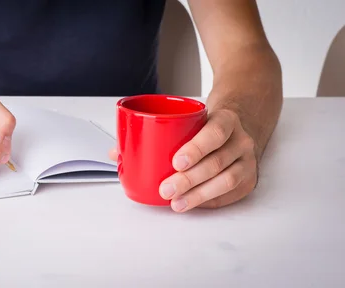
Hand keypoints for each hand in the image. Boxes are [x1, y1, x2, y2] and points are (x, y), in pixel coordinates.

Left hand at [109, 108, 257, 211]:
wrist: (239, 125)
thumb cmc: (205, 125)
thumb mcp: (187, 119)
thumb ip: (153, 133)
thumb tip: (116, 152)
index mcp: (226, 119)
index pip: (214, 132)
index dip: (196, 148)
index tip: (175, 162)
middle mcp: (241, 140)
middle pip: (217, 161)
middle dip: (190, 178)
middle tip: (166, 188)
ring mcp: (247, 160)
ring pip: (227, 180)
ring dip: (199, 194)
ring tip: (176, 202)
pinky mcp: (248, 179)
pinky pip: (230, 194)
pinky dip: (210, 201)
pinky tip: (193, 204)